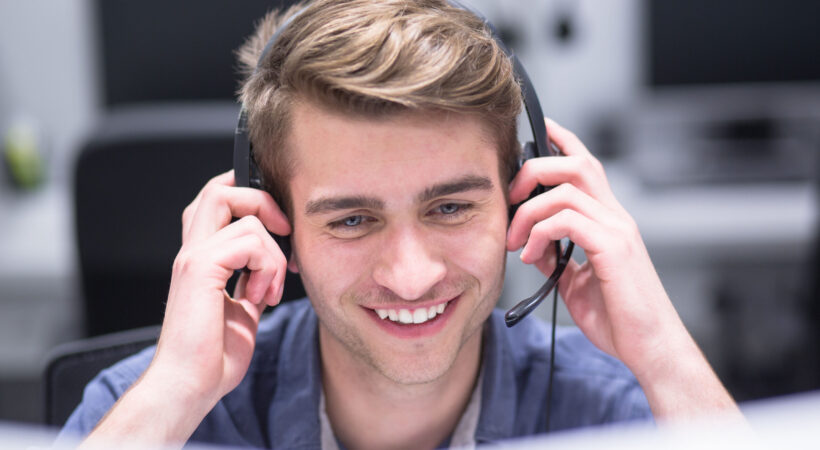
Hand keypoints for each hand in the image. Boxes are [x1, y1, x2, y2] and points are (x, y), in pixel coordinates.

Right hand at [84, 170, 290, 445]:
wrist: (189, 386)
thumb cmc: (211, 356)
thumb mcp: (241, 309)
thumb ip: (251, 281)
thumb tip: (273, 267)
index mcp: (200, 258)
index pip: (217, 201)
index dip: (249, 198)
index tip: (281, 227)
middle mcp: (192, 251)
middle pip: (221, 190)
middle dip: (264, 204)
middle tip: (284, 236)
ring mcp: (193, 257)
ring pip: (245, 215)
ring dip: (273, 255)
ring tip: (267, 291)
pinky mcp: (199, 269)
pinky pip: (249, 241)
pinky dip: (267, 268)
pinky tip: (259, 298)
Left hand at [507, 119, 737, 418]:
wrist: (650, 348)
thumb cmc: (619, 318)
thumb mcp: (575, 282)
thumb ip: (555, 256)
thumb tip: (530, 242)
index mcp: (608, 220)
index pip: (587, 164)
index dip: (562, 139)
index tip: (538, 128)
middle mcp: (616, 217)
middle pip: (576, 163)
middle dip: (534, 169)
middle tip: (511, 198)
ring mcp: (618, 229)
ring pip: (566, 188)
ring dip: (528, 210)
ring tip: (515, 241)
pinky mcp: (614, 248)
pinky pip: (568, 220)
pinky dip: (540, 232)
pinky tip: (531, 254)